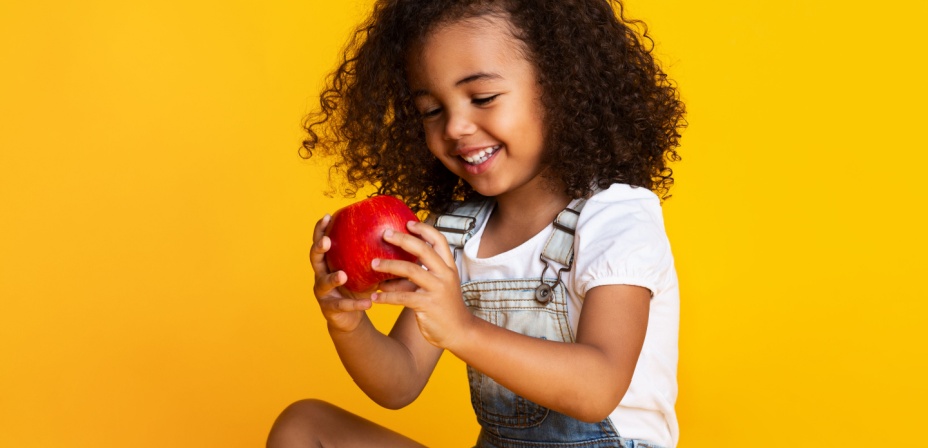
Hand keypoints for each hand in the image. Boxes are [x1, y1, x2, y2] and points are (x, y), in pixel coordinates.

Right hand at [309, 214, 375, 333]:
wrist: (351, 316)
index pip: (321, 241)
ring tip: (342, 275)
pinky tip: (368, 303)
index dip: (321, 229)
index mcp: (328, 261)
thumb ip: (375, 255)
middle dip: (319, 249)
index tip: (327, 216)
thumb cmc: (359, 287)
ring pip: (323, 283)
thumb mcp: (365, 270)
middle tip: (326, 241)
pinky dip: (355, 305)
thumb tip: (400, 236)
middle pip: (314, 259)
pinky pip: (342, 306)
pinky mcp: (330, 310)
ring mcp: (323, 293)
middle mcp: (320, 275)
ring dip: (333, 279)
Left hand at [369, 221, 474, 348]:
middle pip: (423, 250)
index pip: (439, 240)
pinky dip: (387, 297)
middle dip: (402, 239)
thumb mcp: (438, 287)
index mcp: (449, 267)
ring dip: (389, 265)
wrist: (459, 332)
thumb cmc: (444, 307)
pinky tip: (375, 298)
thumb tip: (393, 264)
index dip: (424, 230)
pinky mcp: (428, 305)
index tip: (408, 223)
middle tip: (385, 234)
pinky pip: (403, 297)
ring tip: (372, 264)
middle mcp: (445, 275)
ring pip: (410, 270)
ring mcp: (437, 289)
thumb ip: (422, 274)